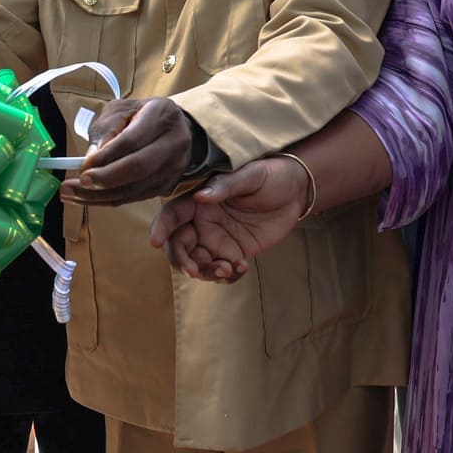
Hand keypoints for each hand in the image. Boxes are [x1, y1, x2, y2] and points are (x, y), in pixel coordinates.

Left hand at [57, 97, 194, 206]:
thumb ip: (105, 130)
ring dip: (100, 196)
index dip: (105, 157)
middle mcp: (173, 143)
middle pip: (138, 168)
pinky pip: (134, 198)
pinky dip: (108, 200)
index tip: (82, 167)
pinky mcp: (168, 186)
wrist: (177, 129)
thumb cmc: (142, 116)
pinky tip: (86, 197)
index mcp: (161, 116)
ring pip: (135, 189)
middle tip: (76, 184)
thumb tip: (90, 160)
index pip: (131, 140)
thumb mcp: (121, 110)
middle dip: (104, 179)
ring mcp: (173, 168)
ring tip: (71, 194)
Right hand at [148, 155, 311, 281]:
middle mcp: (202, 222)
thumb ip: (225, 187)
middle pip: (179, 245)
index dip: (161, 227)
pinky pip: (222, 271)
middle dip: (181, 261)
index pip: (172, 215)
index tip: (155, 242)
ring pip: (198, 263)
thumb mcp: (250, 176)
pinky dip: (227, 277)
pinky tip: (241, 269)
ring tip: (228, 269)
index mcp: (199, 201)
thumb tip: (200, 198)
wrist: (297, 190)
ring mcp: (217, 240)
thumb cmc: (270, 175)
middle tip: (195, 271)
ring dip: (205, 272)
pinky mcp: (234, 253)